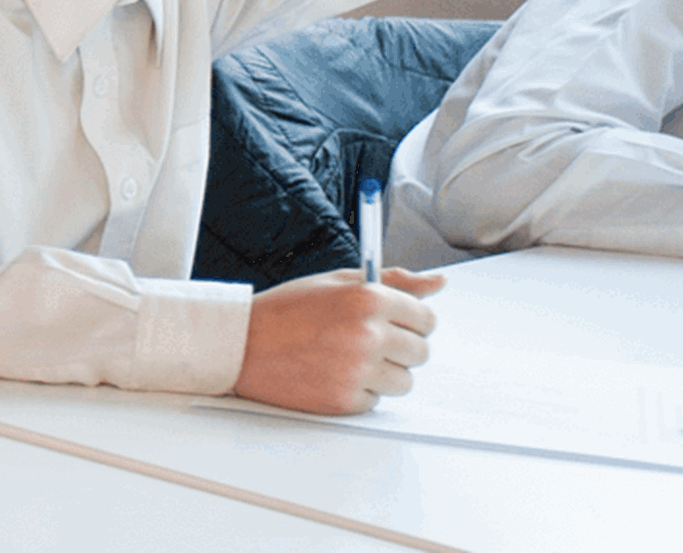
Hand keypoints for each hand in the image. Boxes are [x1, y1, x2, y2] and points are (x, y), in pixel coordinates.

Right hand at [232, 267, 442, 414]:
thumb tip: (438, 282)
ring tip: (350, 358)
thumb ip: (395, 281)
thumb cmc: (289, 309)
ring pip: (404, 382)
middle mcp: (368, 335)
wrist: (244, 345)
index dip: (412, 322)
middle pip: (421, 353)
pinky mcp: (344, 400)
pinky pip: (376, 401)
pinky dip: (361, 391)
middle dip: (401, 348)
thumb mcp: (340, 281)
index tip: (397, 323)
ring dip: (385, 373)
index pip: (426, 319)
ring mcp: (357, 371)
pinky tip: (334, 374)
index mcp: (369, 299)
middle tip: (369, 341)